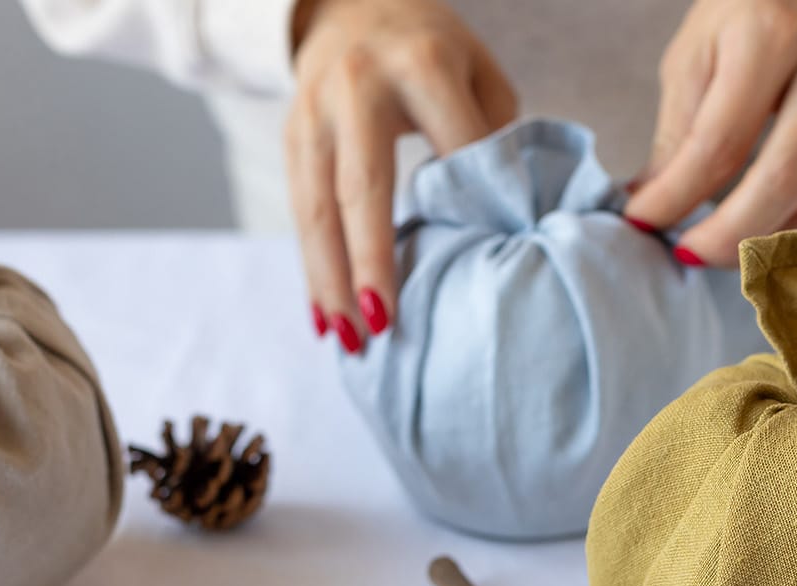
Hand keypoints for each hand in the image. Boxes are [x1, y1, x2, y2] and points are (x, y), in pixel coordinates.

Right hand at [288, 0, 516, 353]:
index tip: (485, 271)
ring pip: (315, 207)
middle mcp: (357, 85)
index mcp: (421, 62)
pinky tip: (322, 317)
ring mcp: (314, 112)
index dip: (469, 212)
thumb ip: (492, 138)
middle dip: (371, 259)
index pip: (451, 151)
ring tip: (347, 339)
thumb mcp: (480, 74)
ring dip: (329, 279)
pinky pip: (297, 210)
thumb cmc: (433, 50)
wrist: (352, 2)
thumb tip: (506, 223)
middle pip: (361, 186)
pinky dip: (311, 268)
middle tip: (383, 324)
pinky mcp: (290, 135)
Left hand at [624, 0, 796, 266]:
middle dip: (726, 237)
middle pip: (782, 182)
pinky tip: (748, 236)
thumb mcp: (696, 53)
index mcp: (773, 36)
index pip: (720, 143)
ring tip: (710, 251)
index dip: (676, 196)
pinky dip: (783, 232)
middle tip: (684, 254)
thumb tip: (650, 207)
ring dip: (758, 246)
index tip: (640, 222)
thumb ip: (677, 132)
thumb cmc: (746, 13)